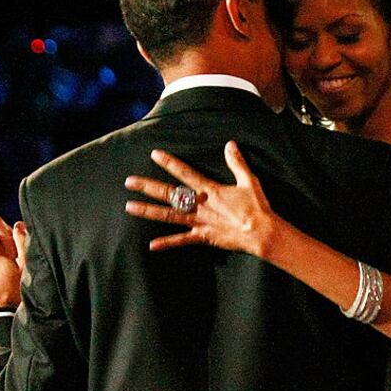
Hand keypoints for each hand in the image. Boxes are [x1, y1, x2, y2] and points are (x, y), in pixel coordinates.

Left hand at [125, 142, 277, 257]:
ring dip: (149, 211)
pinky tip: (151, 245)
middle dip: (148, 186)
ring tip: (130, 207)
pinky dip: (167, 243)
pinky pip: (182, 240)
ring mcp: (200, 221)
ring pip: (169, 216)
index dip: (169, 163)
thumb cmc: (257, 207)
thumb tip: (230, 144)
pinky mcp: (204, 236)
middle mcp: (200, 205)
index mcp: (209, 190)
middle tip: (129, 182)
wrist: (262, 232)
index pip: (185, 173)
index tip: (154, 154)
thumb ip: (237, 162)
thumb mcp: (248, 181)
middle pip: (169, 194)